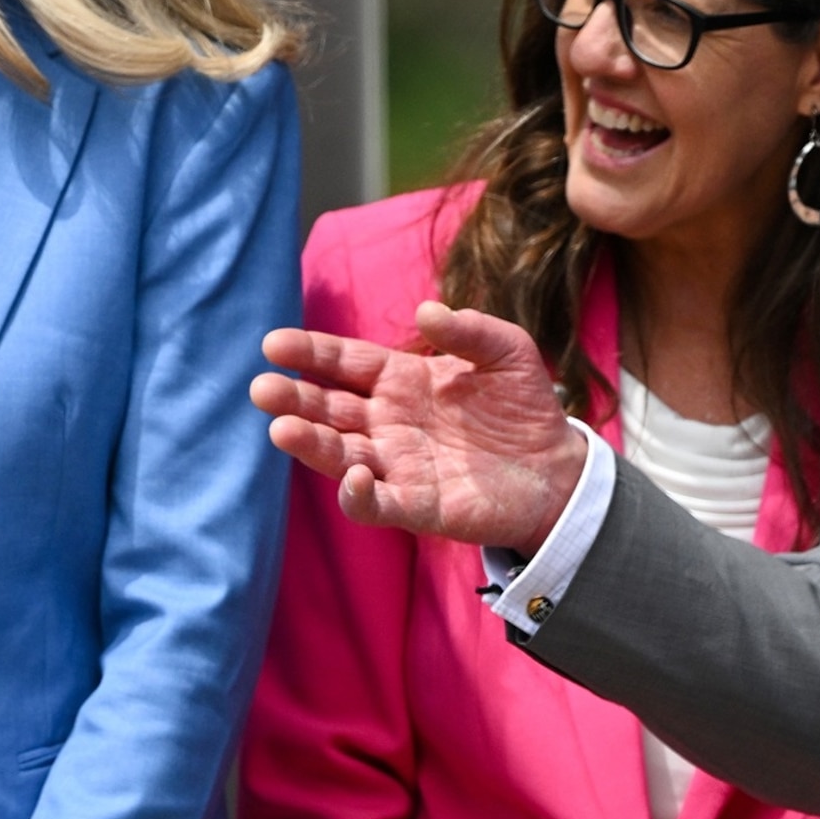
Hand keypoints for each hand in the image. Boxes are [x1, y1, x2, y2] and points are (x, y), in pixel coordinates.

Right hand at [251, 303, 584, 554]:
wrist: (557, 467)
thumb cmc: (524, 406)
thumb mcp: (507, 352)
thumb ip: (471, 330)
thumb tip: (425, 312)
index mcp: (401, 381)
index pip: (345, 363)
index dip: (311, 353)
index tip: (275, 345)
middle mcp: (388, 422)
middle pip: (329, 408)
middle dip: (294, 397)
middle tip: (262, 387)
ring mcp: (398, 465)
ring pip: (340, 454)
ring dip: (309, 443)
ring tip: (281, 428)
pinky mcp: (416, 506)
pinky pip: (375, 504)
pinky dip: (358, 494)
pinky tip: (354, 475)